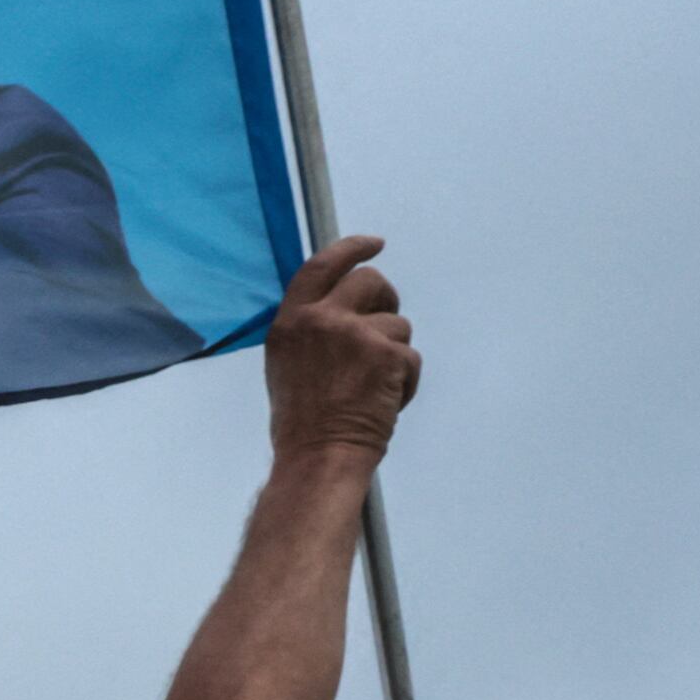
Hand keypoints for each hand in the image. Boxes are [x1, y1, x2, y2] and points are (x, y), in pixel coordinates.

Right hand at [265, 234, 420, 461]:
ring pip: (398, 324)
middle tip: (383, 329)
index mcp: (291, 322)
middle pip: (370, 282)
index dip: (351, 249)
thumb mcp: (289, 363)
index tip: (374, 244)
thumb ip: (312, 329)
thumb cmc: (303, 419)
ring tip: (372, 386)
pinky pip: (410, 357)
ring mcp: (356, 335)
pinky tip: (384, 401)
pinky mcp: (387, 354)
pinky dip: (405, 381)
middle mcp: (321, 320)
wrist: (318, 454)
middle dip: (385, 300)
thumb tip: (344, 308)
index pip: (321, 267)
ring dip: (394, 353)